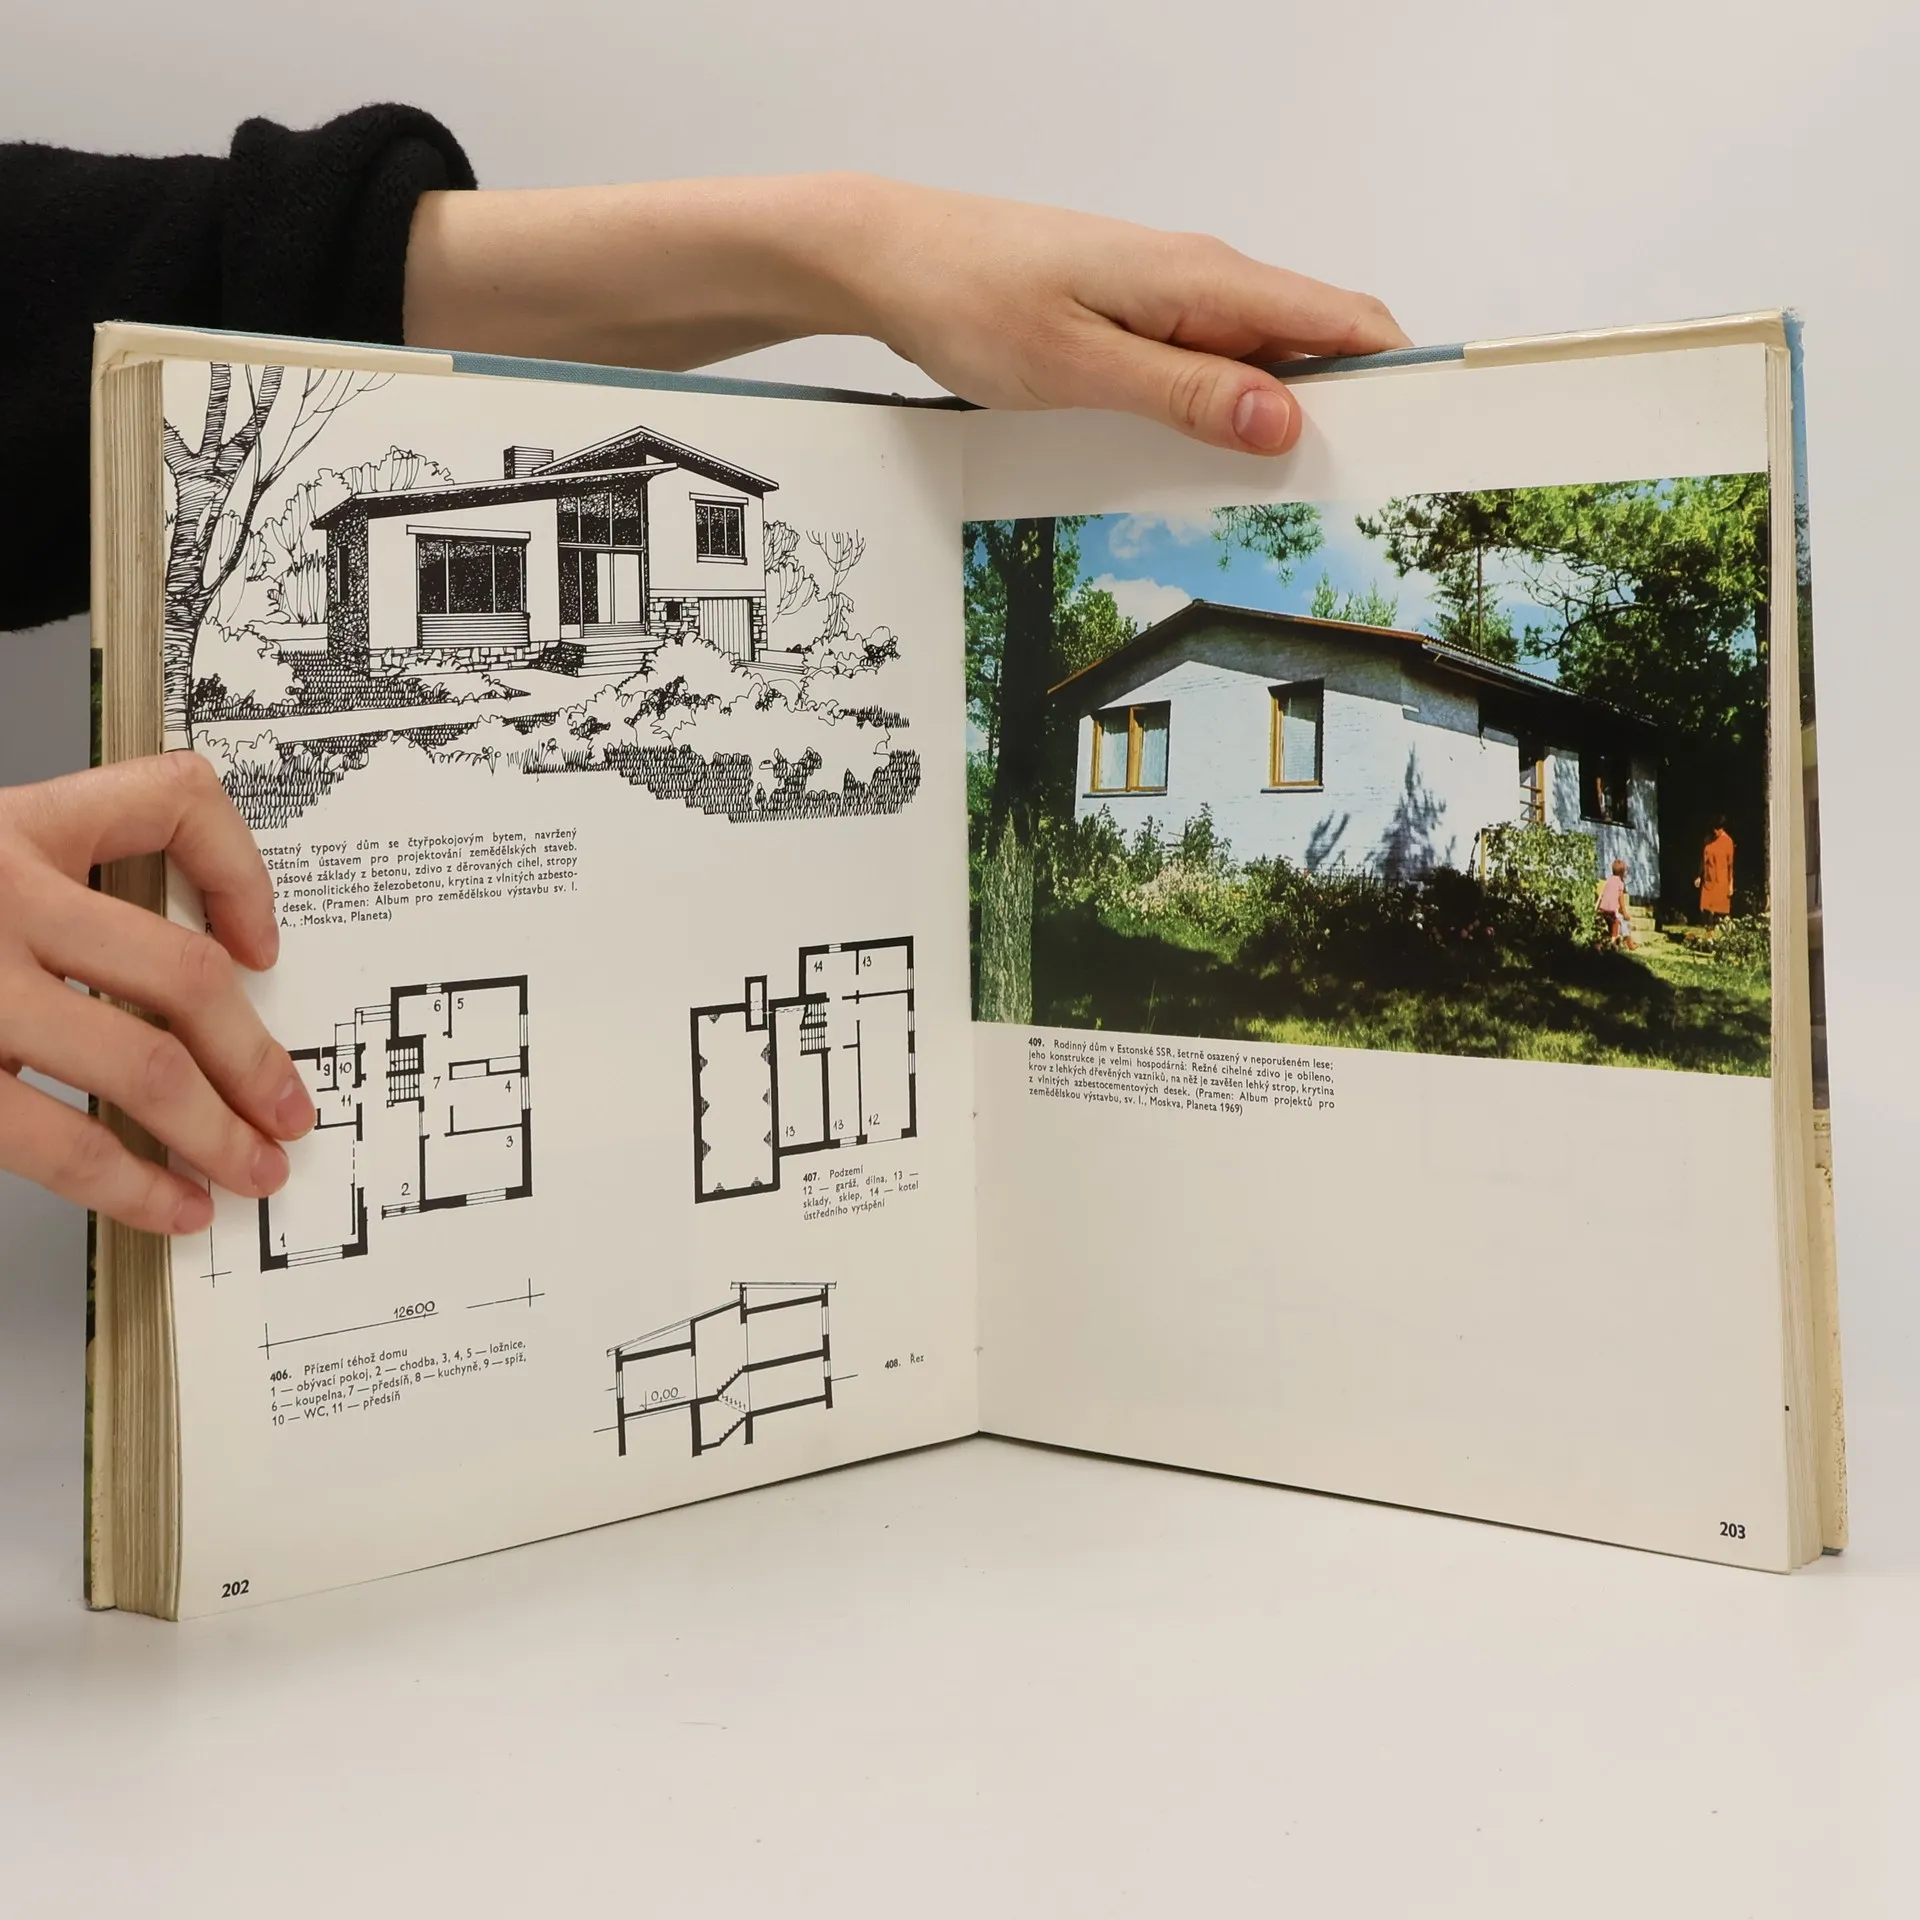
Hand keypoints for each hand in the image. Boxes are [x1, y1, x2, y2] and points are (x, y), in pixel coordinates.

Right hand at [0, 754, 313, 1234]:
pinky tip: (168, 1204)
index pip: (172, 801)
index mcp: (11, 825)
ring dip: (216, 1129)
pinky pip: (56, 1137)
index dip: (243, 873)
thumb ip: (50, 888)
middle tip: (290, 1109)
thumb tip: (197, 968)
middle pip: (183, 974)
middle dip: (255, 1058)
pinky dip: (129, 1183)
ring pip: (139, 1061)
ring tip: (254, 1170)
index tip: (264, 945)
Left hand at [833, 180, 1410, 453]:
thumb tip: (1282, 421)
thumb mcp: (1080, 364)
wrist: (893, 261)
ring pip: (1261, 362)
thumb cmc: (971, 298)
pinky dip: (1228, 414)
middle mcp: (1200, 281)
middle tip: (1355, 503)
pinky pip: (1210, 368)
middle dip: (1347, 417)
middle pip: (1315, 346)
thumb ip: (1184, 393)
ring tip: (1290, 503)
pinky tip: (1215, 464)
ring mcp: (1170, 300)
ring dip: (1281, 424)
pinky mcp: (1138, 320)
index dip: (1400, 380)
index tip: (1423, 446)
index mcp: (1204, 280)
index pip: (1345, 321)